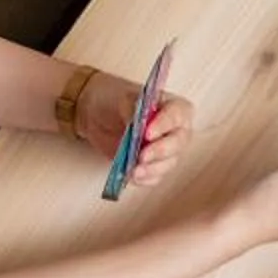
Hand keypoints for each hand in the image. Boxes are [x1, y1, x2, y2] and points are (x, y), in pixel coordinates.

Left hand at [75, 75, 192, 188]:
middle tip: (142, 156)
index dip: (164, 125)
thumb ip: (133, 109)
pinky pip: (155, 177)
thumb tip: (138, 124)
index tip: (147, 133)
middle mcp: (176, 130)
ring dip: (152, 169)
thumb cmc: (117, 100)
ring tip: (134, 171)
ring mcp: (167, 151)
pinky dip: (145, 179)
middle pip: (177, 143)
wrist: (100, 114)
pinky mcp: (154, 166)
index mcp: (174, 107)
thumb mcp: (122, 98)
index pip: (176, 115)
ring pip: (168, 163)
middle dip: (160, 151)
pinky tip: (133, 177)